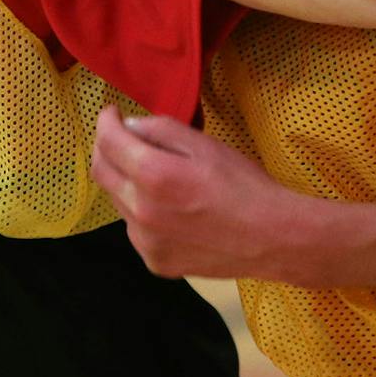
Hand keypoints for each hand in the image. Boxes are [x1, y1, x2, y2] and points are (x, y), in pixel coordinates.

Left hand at [91, 105, 304, 279]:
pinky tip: (172, 211)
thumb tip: (129, 127)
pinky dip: (143, 214)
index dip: (105, 122)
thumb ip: (160, 130)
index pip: (108, 142)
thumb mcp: (205, 144)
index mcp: (154, 176)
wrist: (273, 238)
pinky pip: (136, 230)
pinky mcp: (155, 262)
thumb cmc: (244, 185)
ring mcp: (145, 242)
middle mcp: (141, 212)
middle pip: (102, 173)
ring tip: (158, 178)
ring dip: (127, 183)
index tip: (112, 114)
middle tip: (122, 139)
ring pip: (119, 202)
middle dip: (107, 149)